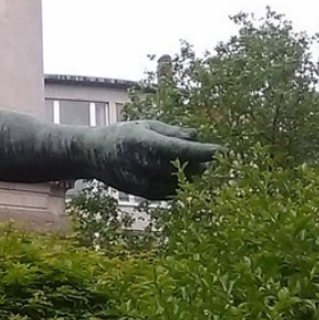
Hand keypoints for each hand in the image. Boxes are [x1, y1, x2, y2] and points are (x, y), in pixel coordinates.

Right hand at [89, 120, 220, 199]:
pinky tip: (179, 174)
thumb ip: (172, 132)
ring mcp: (142, 182)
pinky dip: (180, 183)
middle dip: (200, 163)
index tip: (223, 150)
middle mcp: (143, 165)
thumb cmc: (123, 134)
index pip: (182, 150)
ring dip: (192, 175)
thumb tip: (196, 136)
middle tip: (208, 156)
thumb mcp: (146, 125)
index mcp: (144, 143)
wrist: (95, 155)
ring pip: (180, 183)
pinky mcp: (143, 194)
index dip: (204, 152)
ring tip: (194, 164)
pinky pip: (170, 191)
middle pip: (184, 168)